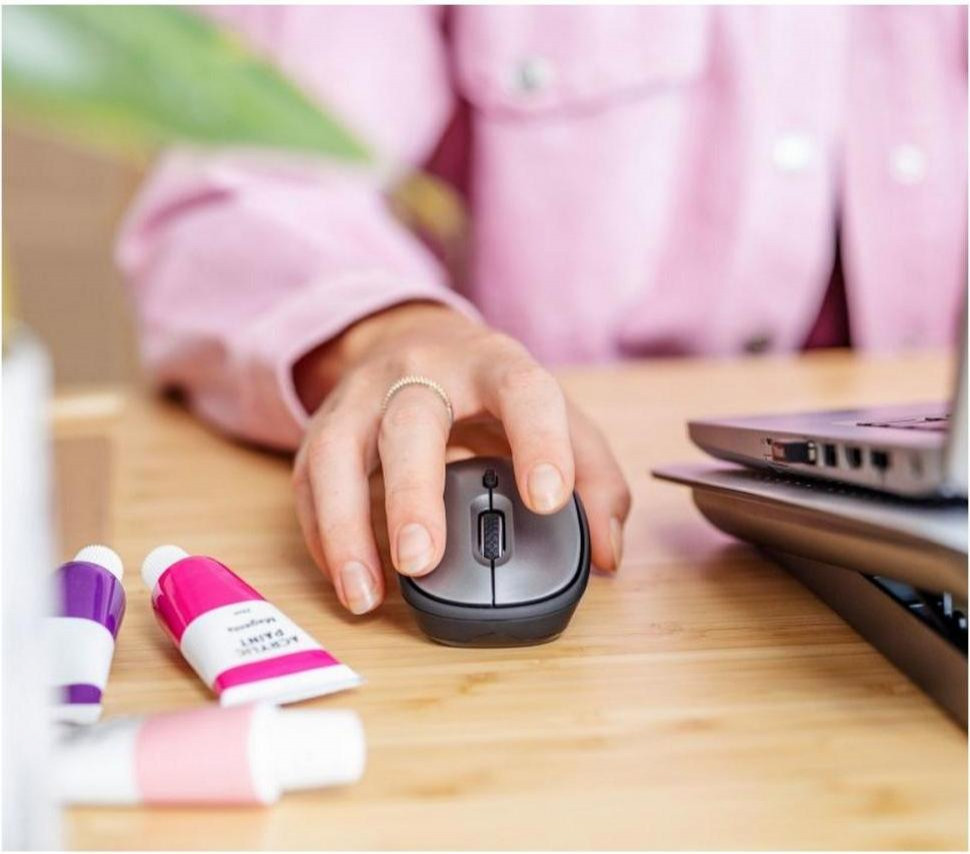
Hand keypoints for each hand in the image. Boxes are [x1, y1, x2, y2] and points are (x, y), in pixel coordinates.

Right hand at [292, 302, 630, 614]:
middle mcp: (421, 372)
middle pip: (411, 420)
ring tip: (364, 593)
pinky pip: (309, 480)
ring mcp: (363, 396)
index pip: (522, 391)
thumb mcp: (556, 417)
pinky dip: (323, 535)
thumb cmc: (492, 391)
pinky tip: (346, 578)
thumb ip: (594, 479)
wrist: (414, 341)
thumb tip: (607, 552)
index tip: (547, 502)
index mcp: (493, 365)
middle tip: (422, 560)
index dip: (539, 442)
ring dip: (346, 525)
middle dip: (413, 492)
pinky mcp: (323, 427)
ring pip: (338, 450)